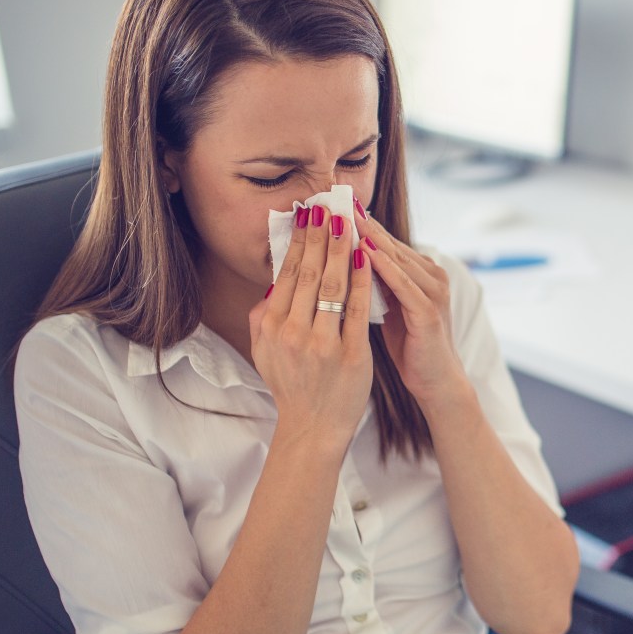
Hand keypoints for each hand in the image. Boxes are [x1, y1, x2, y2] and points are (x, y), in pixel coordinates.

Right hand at [249, 204, 374, 451]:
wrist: (313, 426)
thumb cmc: (292, 384)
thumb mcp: (264, 349)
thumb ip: (264, 314)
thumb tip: (276, 278)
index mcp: (270, 327)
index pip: (288, 273)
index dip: (299, 241)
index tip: (309, 215)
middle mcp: (292, 332)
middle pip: (310, 272)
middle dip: (321, 235)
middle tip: (329, 207)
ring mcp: (322, 343)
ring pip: (333, 285)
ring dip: (342, 248)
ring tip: (349, 222)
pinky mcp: (350, 354)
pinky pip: (357, 309)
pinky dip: (362, 279)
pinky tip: (368, 257)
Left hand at [352, 199, 470, 410]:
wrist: (436, 381)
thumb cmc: (409, 345)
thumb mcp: (387, 306)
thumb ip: (372, 283)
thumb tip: (338, 260)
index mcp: (419, 272)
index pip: (383, 241)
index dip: (357, 224)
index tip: (330, 205)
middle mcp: (430, 275)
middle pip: (389, 243)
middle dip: (360, 222)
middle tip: (333, 201)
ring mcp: (433, 292)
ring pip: (397, 258)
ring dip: (370, 237)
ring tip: (343, 218)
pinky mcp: (429, 312)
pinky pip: (404, 284)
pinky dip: (385, 267)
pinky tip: (366, 252)